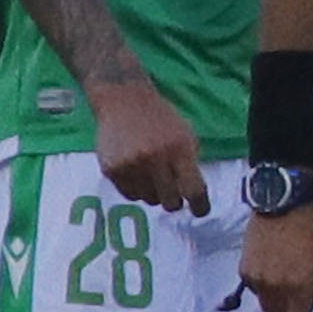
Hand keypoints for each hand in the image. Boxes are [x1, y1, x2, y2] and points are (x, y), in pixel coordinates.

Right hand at [87, 75, 209, 212]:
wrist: (123, 100)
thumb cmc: (160, 119)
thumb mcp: (185, 135)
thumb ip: (190, 164)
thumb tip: (193, 196)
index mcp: (179, 149)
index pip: (194, 190)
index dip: (200, 206)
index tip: (200, 211)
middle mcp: (155, 159)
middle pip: (171, 203)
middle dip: (175, 201)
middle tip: (173, 193)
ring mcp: (131, 166)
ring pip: (149, 201)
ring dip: (153, 192)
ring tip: (150, 172)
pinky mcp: (112, 170)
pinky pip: (129, 195)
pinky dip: (136, 189)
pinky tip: (136, 171)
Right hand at [242, 200, 312, 311]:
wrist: (285, 205)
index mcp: (300, 288)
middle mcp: (275, 288)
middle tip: (305, 306)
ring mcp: (257, 280)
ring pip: (267, 309)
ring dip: (280, 306)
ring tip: (291, 282)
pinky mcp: (244, 271)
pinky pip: (256, 292)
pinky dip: (267, 290)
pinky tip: (276, 270)